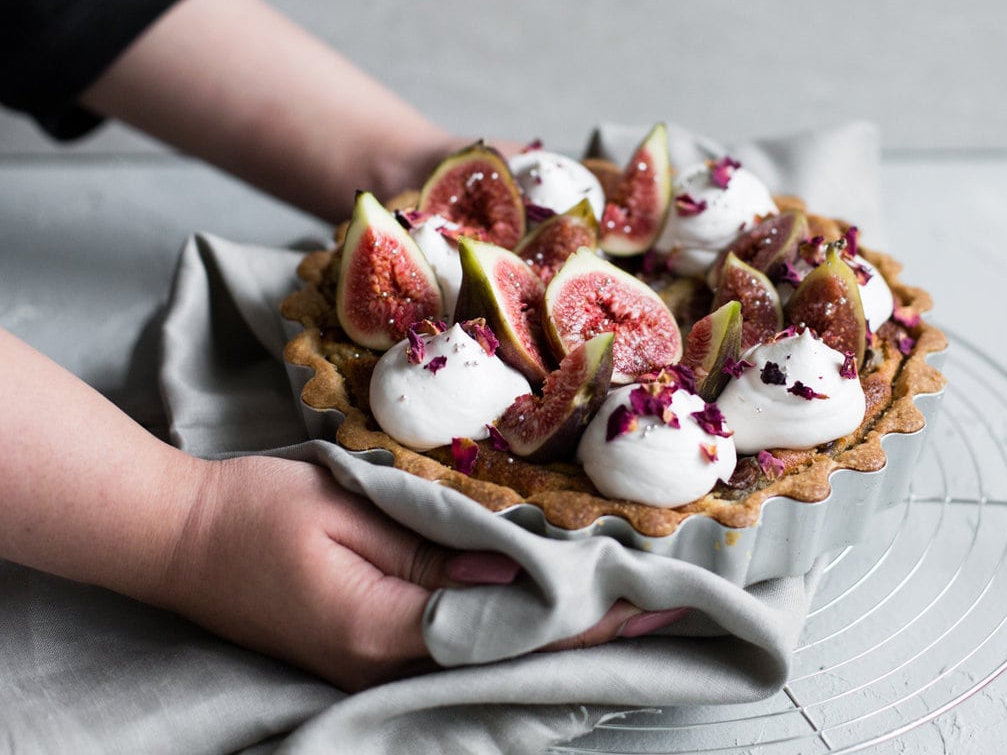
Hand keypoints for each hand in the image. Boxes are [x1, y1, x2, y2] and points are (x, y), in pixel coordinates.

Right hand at [160, 456, 682, 690]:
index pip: (506, 630)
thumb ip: (433, 541)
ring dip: (555, 638)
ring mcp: (372, 666)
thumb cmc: (253, 510)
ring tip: (625, 616)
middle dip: (586, 635)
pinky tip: (544, 623)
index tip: (649, 601)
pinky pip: (455, 652)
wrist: (175, 538)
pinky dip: (509, 636)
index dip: (582, 618)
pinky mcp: (363, 653)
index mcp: (381, 627)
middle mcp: (383, 662)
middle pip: (506, 658)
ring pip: (485, 661)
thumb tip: (516, 564)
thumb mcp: (347, 508)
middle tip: (662, 611)